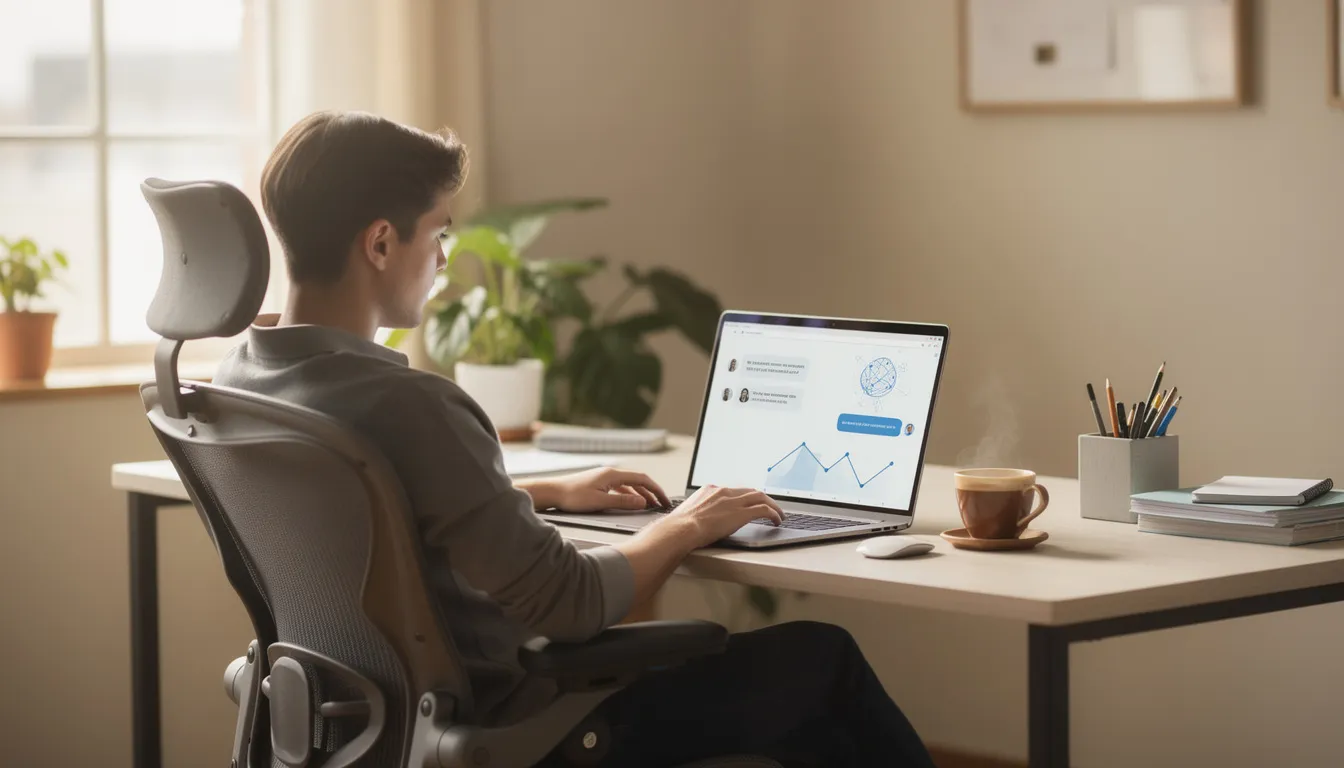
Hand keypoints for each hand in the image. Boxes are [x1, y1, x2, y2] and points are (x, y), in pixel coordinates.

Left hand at [525, 468, 671, 512]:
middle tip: (662, 504)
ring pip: (629, 485)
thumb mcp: (600, 502)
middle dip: (652, 493)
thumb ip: (623, 502)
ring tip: (650, 505)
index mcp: (612, 475)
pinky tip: (631, 502)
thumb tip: (642, 502)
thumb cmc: (571, 496)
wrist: (552, 492)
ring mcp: (604, 478)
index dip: (656, 490)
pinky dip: (629, 495)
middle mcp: (610, 473)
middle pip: (637, 481)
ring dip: (641, 494)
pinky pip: (620, 488)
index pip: (642, 479)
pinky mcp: (598, 484)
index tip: (665, 499)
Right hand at [668, 485, 783, 546]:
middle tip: (769, 507)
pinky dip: (774, 514)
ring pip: (761, 497)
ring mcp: (733, 501)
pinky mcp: (741, 513)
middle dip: (762, 499)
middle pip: (750, 491)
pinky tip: (777, 521)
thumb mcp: (689, 514)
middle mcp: (724, 492)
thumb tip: (697, 523)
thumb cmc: (680, 527)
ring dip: (773, 505)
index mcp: (710, 490)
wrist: (681, 529)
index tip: (749, 504)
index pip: (734, 490)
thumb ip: (698, 513)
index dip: (745, 497)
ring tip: (779, 514)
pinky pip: (764, 509)